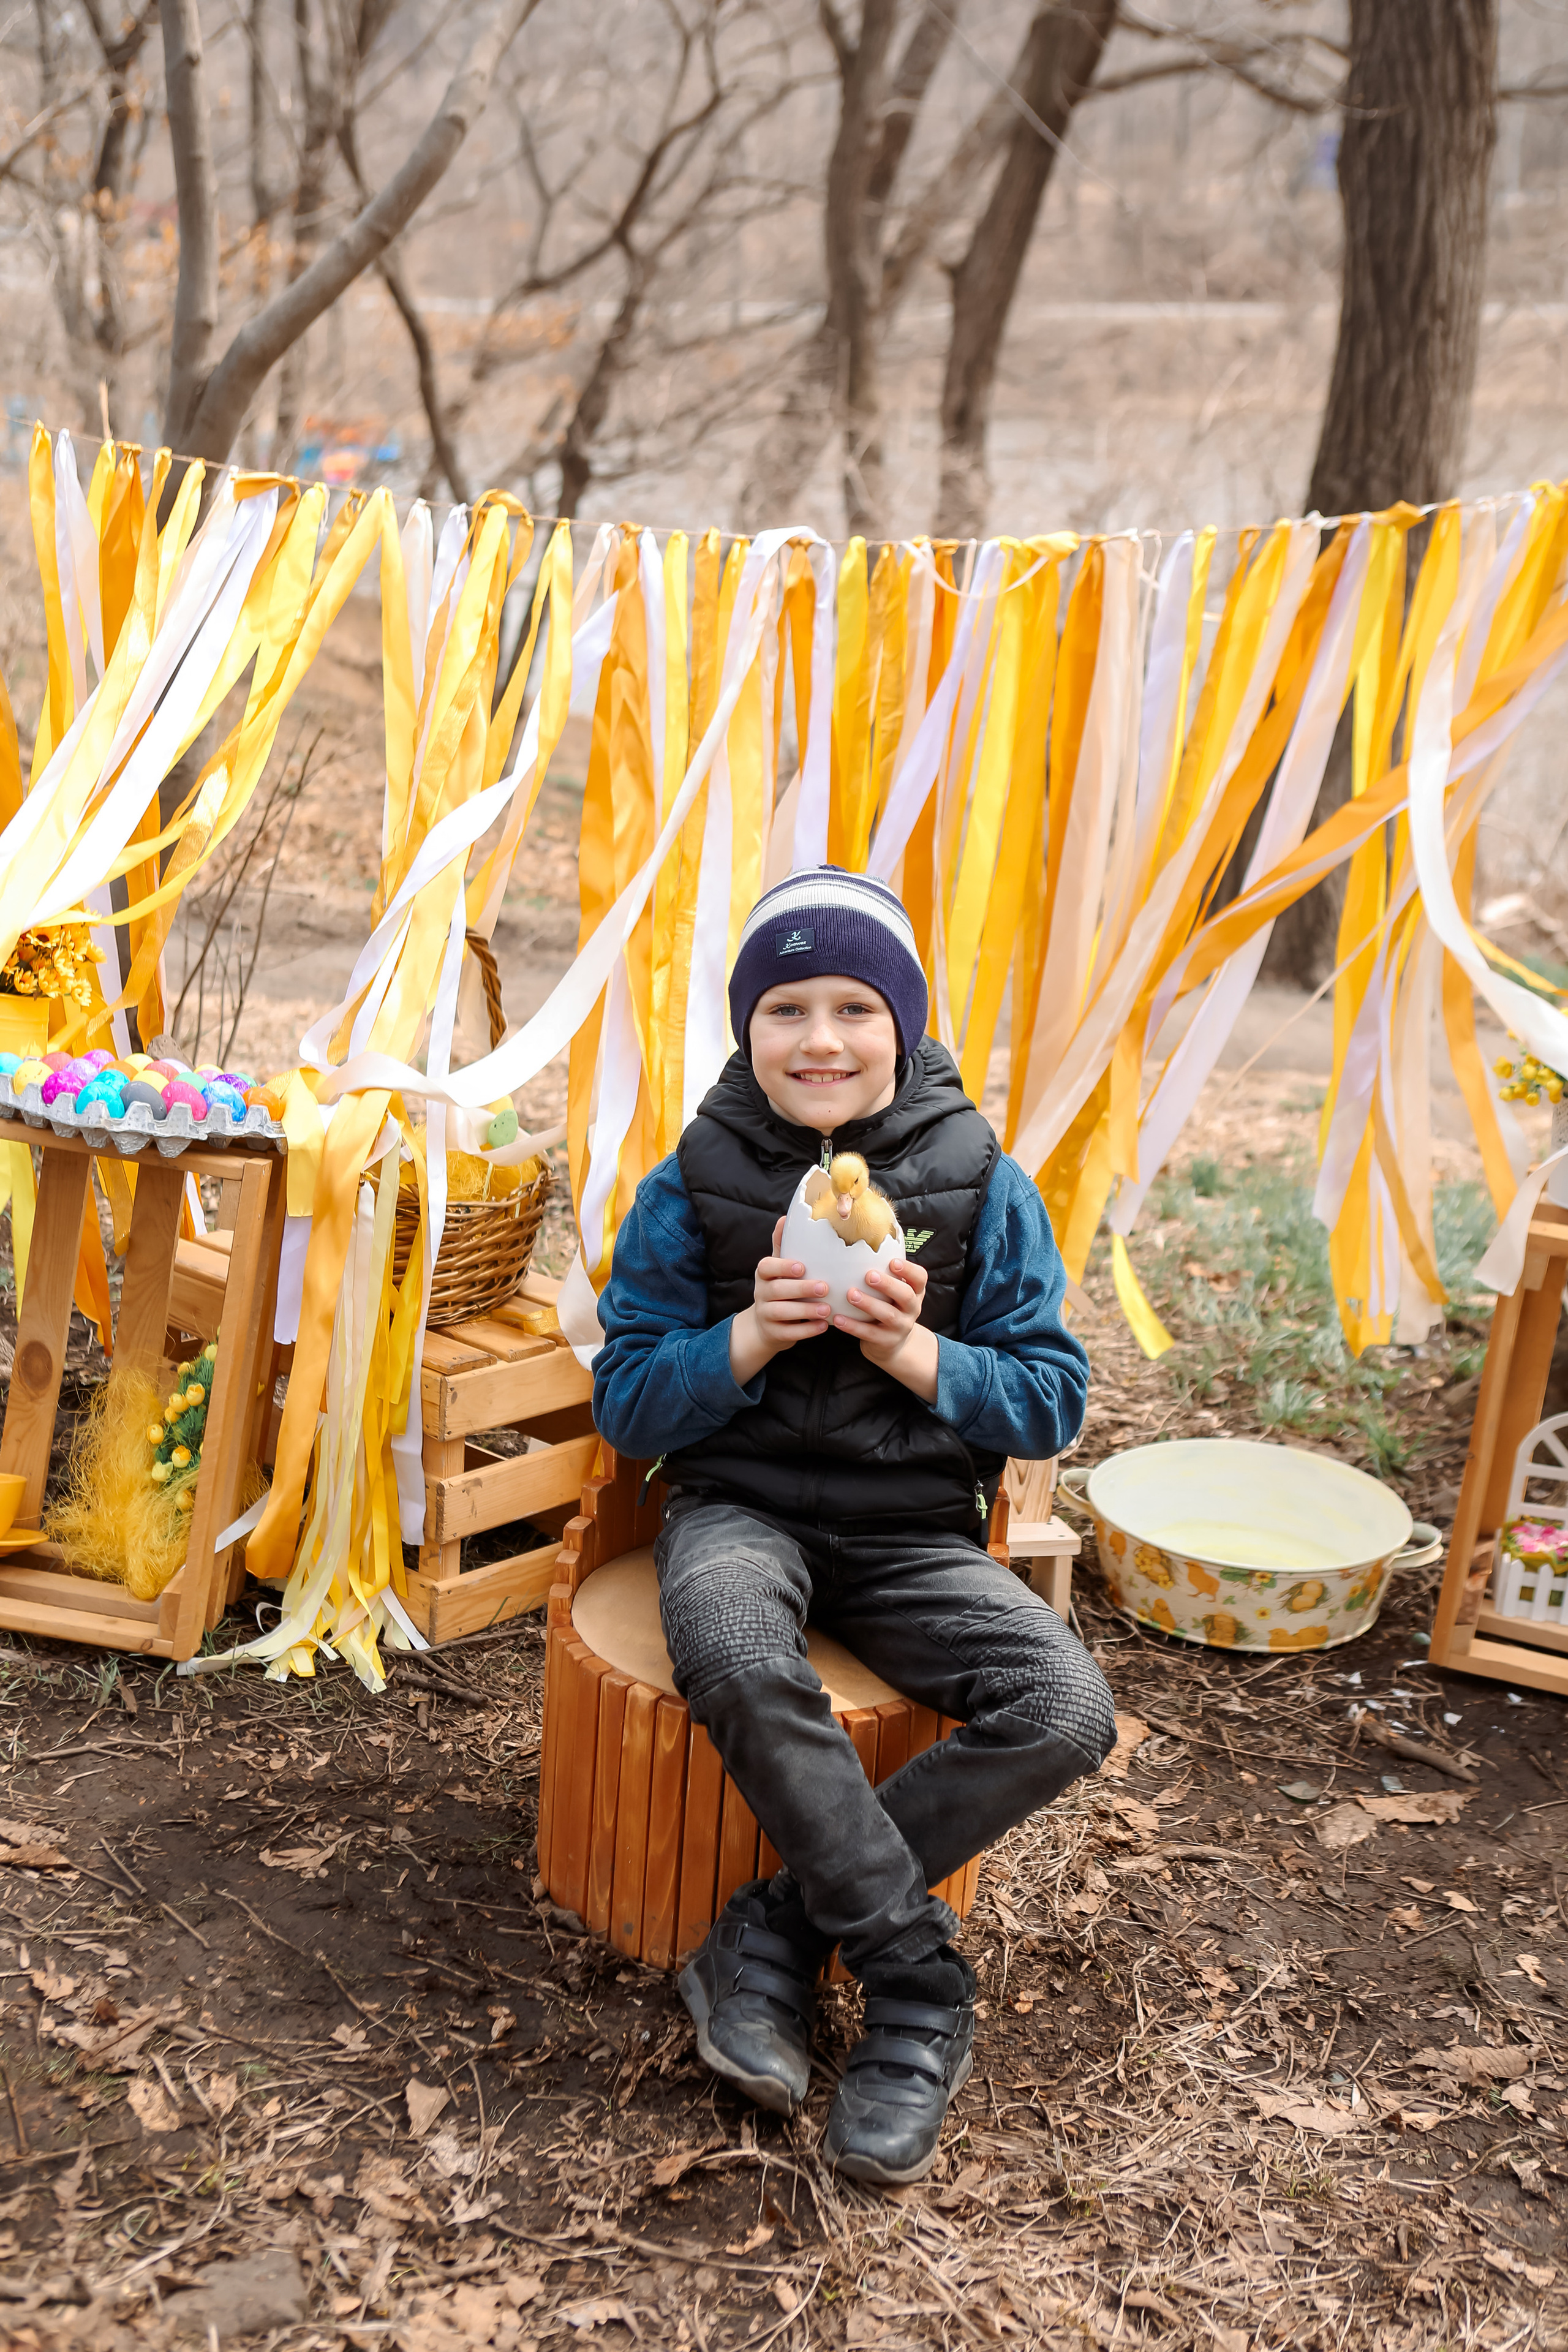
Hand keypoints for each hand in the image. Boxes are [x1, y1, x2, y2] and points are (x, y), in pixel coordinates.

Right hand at [729, 1216, 830, 1384]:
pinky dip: (806, 1330)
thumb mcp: (778, 1268)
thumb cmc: (779, 1289)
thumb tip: (785, 1216)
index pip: (767, 1267)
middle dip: (801, 1289)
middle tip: (825, 1287)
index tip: (802, 1267)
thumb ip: (783, 1245)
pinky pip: (789, 1333)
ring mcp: (765, 1315)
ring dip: (806, 1311)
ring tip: (827, 1309)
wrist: (765, 1326)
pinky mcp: (773, 1334)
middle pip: (778, 1291)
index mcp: (764, 1275)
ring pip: (782, 1313)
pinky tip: (823, 1326)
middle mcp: (761, 1293)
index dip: (783, 1266)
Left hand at [835, 1257, 937, 1401]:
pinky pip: (870, 1334)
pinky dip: (853, 1326)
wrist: (892, 1344)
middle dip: (888, 1285)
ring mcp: (901, 1327)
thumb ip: (885, 1273)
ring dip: (869, 1304)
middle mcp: (912, 1309)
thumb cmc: (888, 1307)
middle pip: (906, 1296)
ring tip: (851, 1294)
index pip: (920, 1278)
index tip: (893, 1262)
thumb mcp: (893, 1292)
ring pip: (888, 1315)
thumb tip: (861, 1241)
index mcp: (915, 1292)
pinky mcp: (887, 1342)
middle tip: (869, 1275)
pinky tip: (838, 1318)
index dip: (908, 1270)